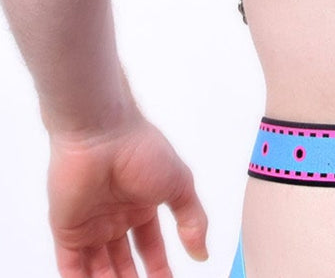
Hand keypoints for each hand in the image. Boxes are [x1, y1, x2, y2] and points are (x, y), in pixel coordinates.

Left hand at [47, 110, 208, 277]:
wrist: (101, 136)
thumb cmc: (141, 150)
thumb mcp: (180, 185)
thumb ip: (192, 220)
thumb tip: (202, 252)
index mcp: (140, 204)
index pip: (149, 247)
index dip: (158, 269)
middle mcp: (115, 217)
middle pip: (123, 262)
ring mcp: (90, 226)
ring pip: (99, 269)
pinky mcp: (67, 232)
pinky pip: (72, 269)